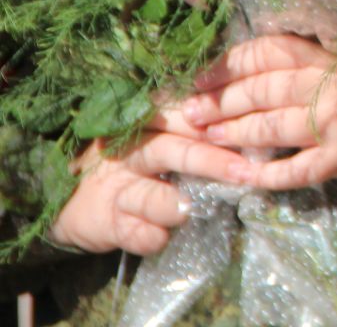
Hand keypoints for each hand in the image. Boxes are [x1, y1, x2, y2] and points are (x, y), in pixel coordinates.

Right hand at [48, 106, 255, 255]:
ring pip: (147, 195)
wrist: (69, 199)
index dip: (215, 121)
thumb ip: (194, 129)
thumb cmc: (134, 162)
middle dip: (211, 160)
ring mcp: (115, 188)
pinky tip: (162, 237)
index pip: (181, 114)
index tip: (252, 129)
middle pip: (170, 150)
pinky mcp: (105, 222)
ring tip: (188, 210)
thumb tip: (253, 134)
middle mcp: (128, 150)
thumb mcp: (158, 135)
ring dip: (171, 204)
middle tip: (245, 172)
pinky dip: (151, 236)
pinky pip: (133, 232)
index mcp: (145, 122)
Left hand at [180, 35, 336, 189]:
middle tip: (191, 113)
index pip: (267, 53)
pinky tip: (241, 176)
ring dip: (233, 134)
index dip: (228, 65)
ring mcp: (331, 125)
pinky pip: (292, 170)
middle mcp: (327, 87)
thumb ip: (308, 56)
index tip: (200, 79)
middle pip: (260, 91)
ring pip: (269, 129)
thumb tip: (248, 60)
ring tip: (209, 138)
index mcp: (327, 57)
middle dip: (219, 103)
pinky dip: (263, 175)